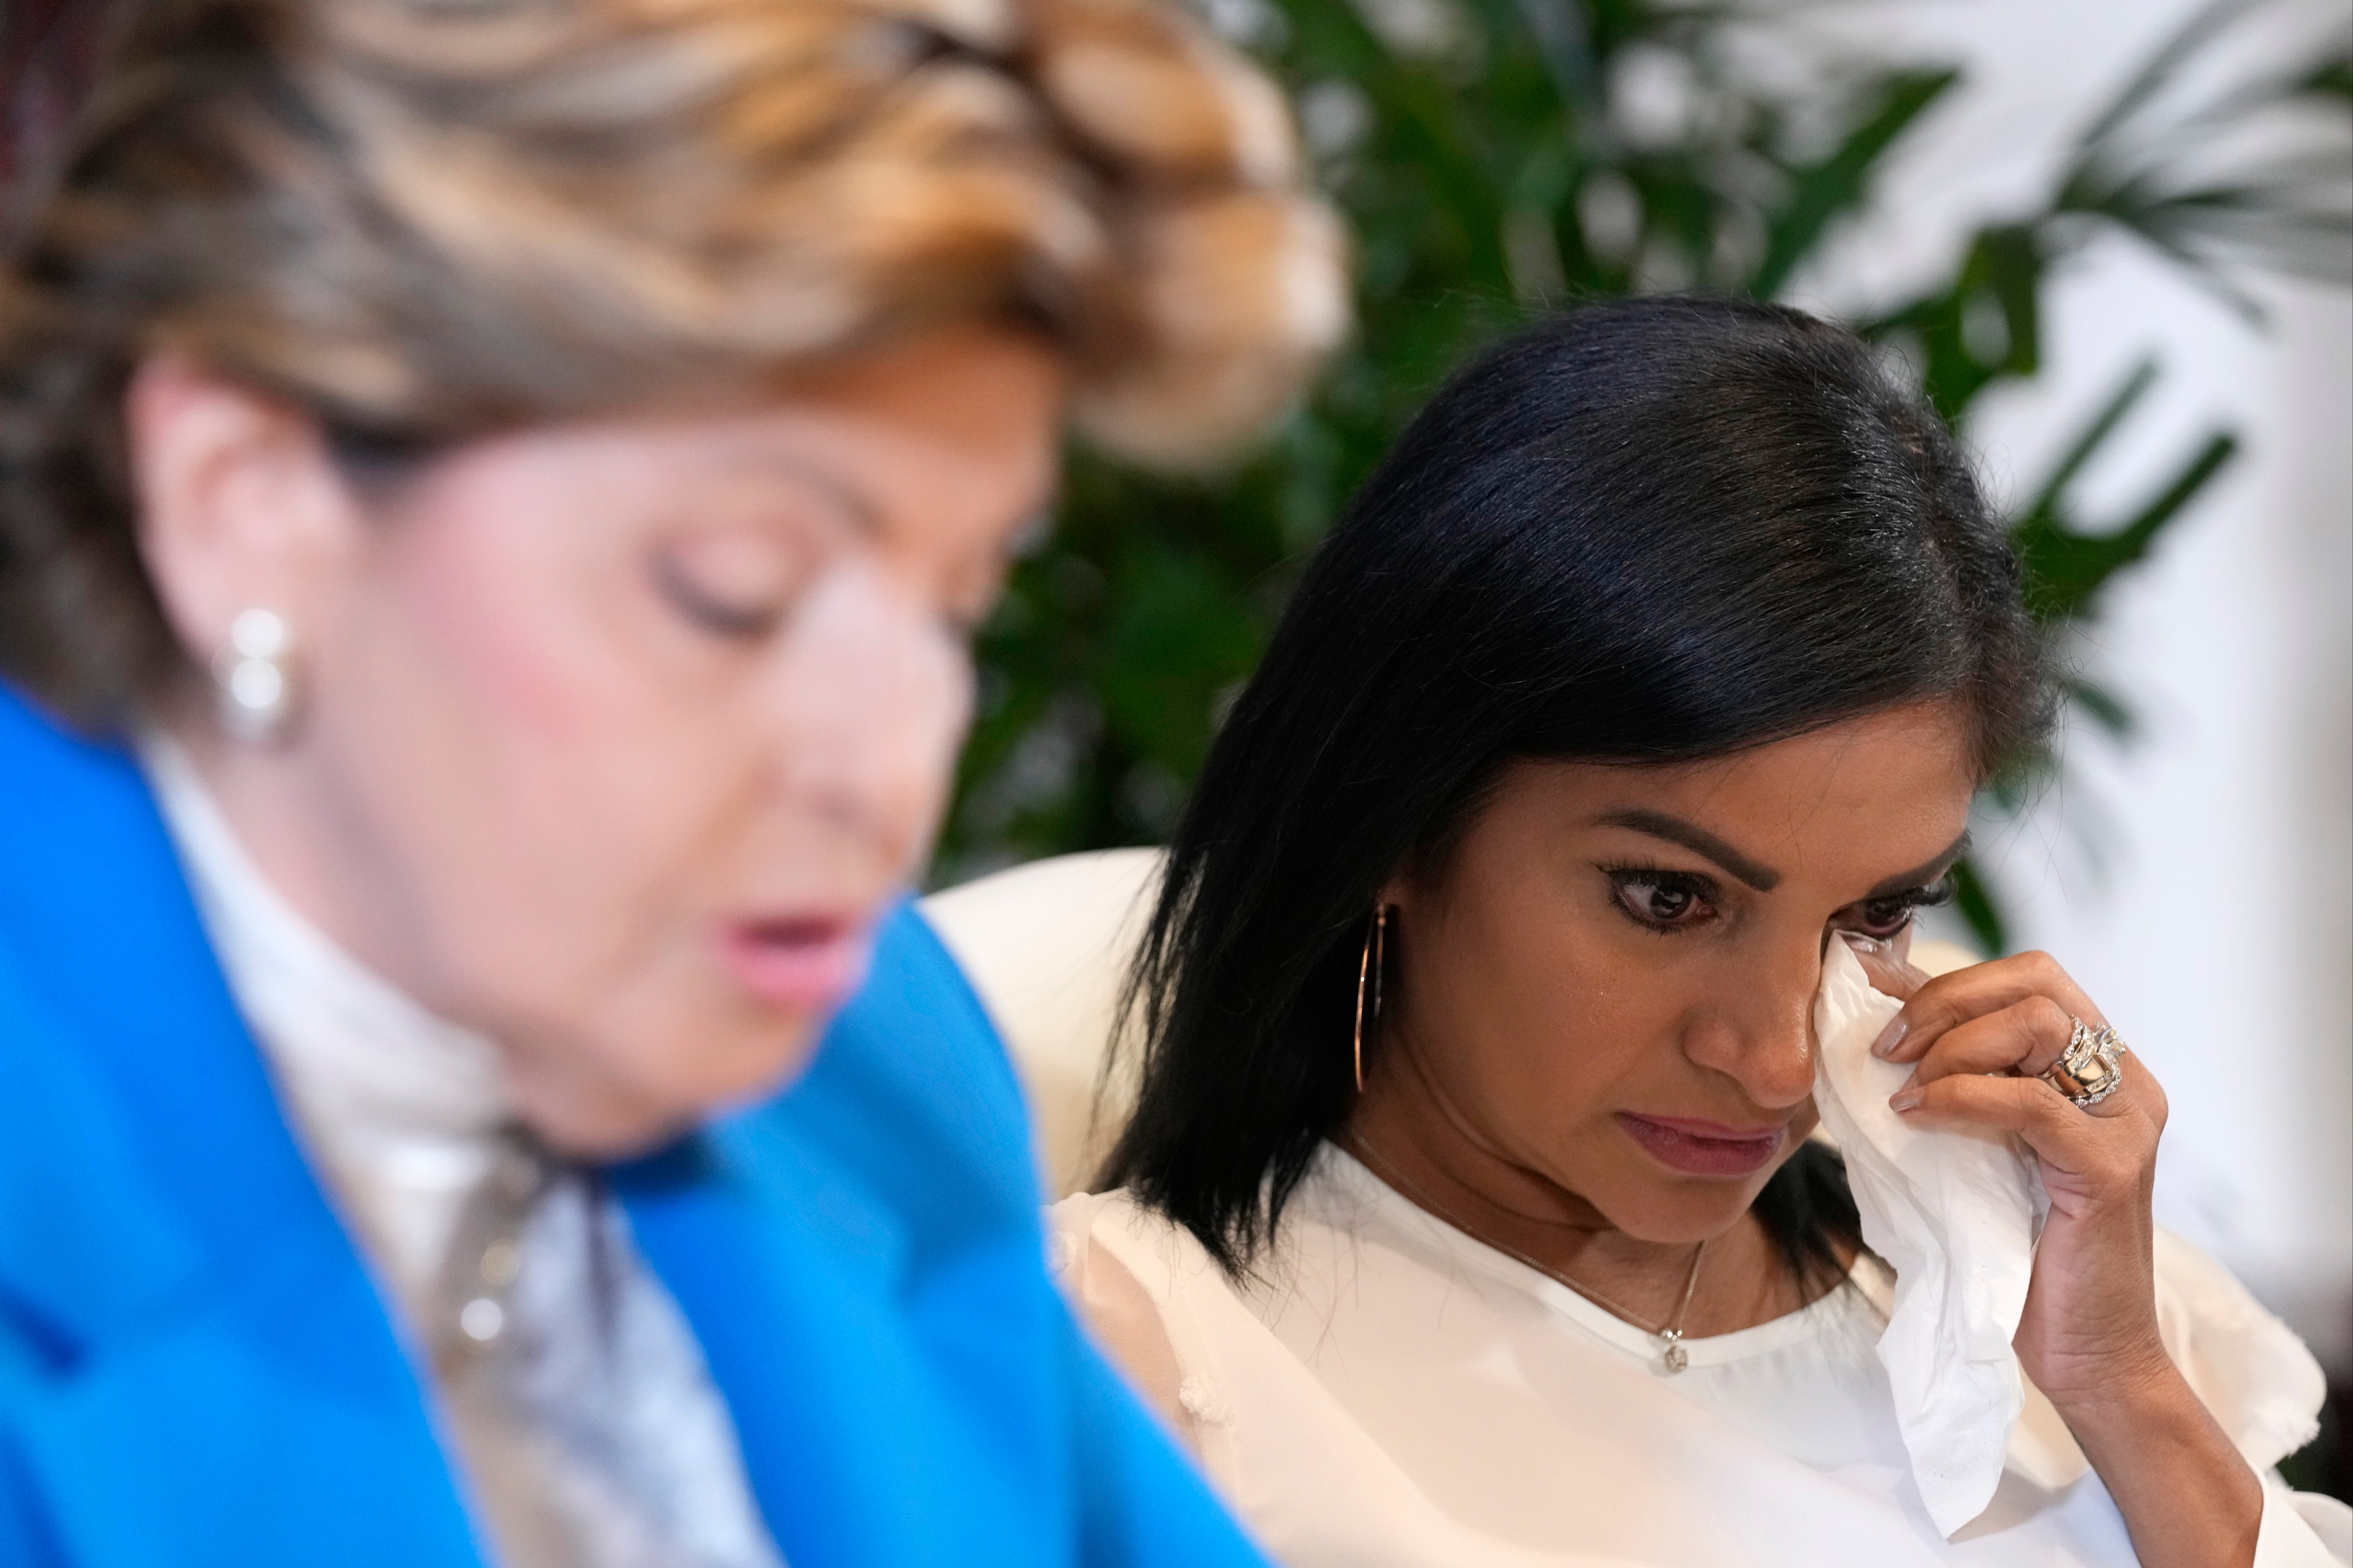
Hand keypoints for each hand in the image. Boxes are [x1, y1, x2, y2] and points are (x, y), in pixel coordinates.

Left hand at [1854, 944, 2167, 1405]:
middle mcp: (2124, 1079)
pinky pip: (2031, 1102)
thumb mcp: (1973, 1141)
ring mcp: (2126, 1119)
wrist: (2082, 1352)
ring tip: (1906, 1091)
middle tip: (1887, 1048)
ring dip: (1952, 1046)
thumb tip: (1876, 1004)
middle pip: (2035, 981)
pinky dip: (1961, 1098)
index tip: (1878, 1012)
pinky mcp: (2112, 1168)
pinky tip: (1916, 1117)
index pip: (2027, 976)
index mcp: (2095, 1065)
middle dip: (1945, 1000)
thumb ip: (1948, 1075)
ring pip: (2038, 1023)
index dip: (1945, 981)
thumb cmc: (2016, 1247)